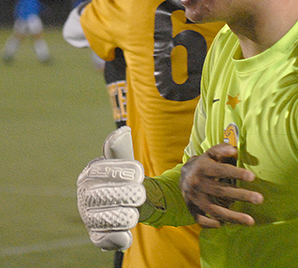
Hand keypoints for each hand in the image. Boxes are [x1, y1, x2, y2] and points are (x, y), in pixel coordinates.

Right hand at [77, 126, 144, 250]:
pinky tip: (126, 235)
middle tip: (140, 194)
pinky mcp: (97, 235)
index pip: (103, 171)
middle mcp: (84, 196)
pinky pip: (106, 238)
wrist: (126, 202)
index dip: (123, 172)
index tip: (140, 173)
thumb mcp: (122, 161)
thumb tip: (123, 132)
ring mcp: (89, 217)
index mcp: (90, 174)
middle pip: (105, 196)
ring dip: (126, 216)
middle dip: (127, 194)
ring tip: (135, 212)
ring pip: (108, 218)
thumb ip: (120, 148)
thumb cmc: (124, 177)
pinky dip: (118, 238)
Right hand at [180, 143, 262, 227]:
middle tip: (260, 199)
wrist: (182, 175)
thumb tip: (234, 150)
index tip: (253, 177)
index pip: (221, 170)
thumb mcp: (211, 153)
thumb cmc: (204, 163)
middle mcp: (197, 184)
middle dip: (242, 196)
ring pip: (214, 210)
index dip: (236, 173)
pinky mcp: (191, 210)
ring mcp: (194, 199)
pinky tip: (226, 224)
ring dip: (233, 217)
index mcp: (203, 168)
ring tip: (251, 221)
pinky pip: (202, 220)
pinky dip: (213, 224)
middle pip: (221, 192)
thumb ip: (222, 149)